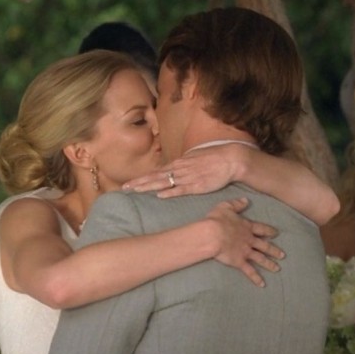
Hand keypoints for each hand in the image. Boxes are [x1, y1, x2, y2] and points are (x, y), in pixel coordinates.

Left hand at [123, 144, 247, 196]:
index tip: (130, 183)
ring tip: (135, 191)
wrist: (230, 159)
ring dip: (149, 186)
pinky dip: (170, 192)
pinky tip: (159, 195)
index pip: (156, 172)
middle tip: (124, 188)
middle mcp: (180, 170)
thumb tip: (175, 169)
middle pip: (156, 177)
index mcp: (179, 164)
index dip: (142, 178)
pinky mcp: (198, 185)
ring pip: (165, 182)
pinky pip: (181, 189)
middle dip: (139, 182)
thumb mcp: (195, 159)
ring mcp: (188, 177)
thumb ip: (184, 165)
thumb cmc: (214, 158)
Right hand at [205, 198, 283, 286]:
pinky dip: (256, 278)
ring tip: (277, 269)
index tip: (276, 233)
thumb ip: (237, 204)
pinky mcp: (239, 262)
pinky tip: (262, 284)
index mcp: (247, 227)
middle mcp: (249, 240)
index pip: (262, 229)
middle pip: (265, 246)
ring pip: (261, 259)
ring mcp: (246, 252)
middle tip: (283, 255)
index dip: (269, 231)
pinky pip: (250, 271)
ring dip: (269, 264)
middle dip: (274, 250)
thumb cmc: (217, 220)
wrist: (212, 234)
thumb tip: (246, 200)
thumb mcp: (226, 207)